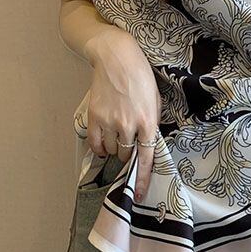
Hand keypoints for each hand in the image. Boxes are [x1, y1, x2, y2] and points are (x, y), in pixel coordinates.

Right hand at [85, 28, 160, 201]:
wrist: (117, 58)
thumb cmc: (140, 77)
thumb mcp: (155, 101)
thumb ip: (152, 124)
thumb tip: (147, 145)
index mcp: (148, 121)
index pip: (146, 158)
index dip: (142, 179)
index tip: (138, 193)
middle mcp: (128, 125)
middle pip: (126, 155)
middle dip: (129, 153)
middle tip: (129, 141)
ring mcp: (110, 121)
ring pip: (111, 151)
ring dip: (114, 149)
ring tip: (117, 135)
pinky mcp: (94, 117)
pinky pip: (95, 144)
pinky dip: (99, 147)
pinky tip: (104, 141)